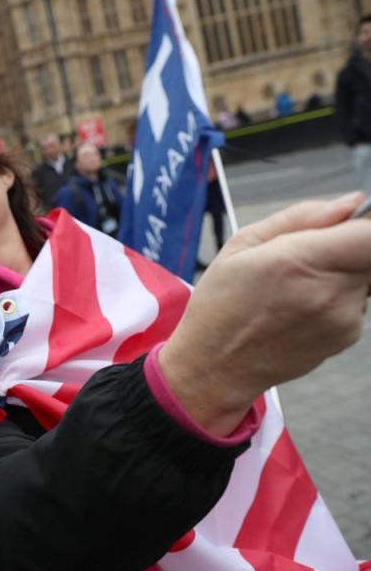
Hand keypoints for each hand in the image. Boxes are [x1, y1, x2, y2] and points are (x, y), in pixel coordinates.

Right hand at [160, 193, 370, 435]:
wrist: (215, 366)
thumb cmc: (220, 305)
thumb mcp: (240, 246)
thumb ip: (300, 217)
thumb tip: (350, 203)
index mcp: (297, 261)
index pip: (369, 235)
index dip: (364, 225)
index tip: (349, 225)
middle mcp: (329, 291)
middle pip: (369, 254)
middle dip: (348, 246)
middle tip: (312, 254)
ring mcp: (344, 318)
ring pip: (365, 275)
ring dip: (343, 271)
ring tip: (296, 286)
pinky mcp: (348, 336)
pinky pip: (357, 301)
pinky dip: (337, 296)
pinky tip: (299, 308)